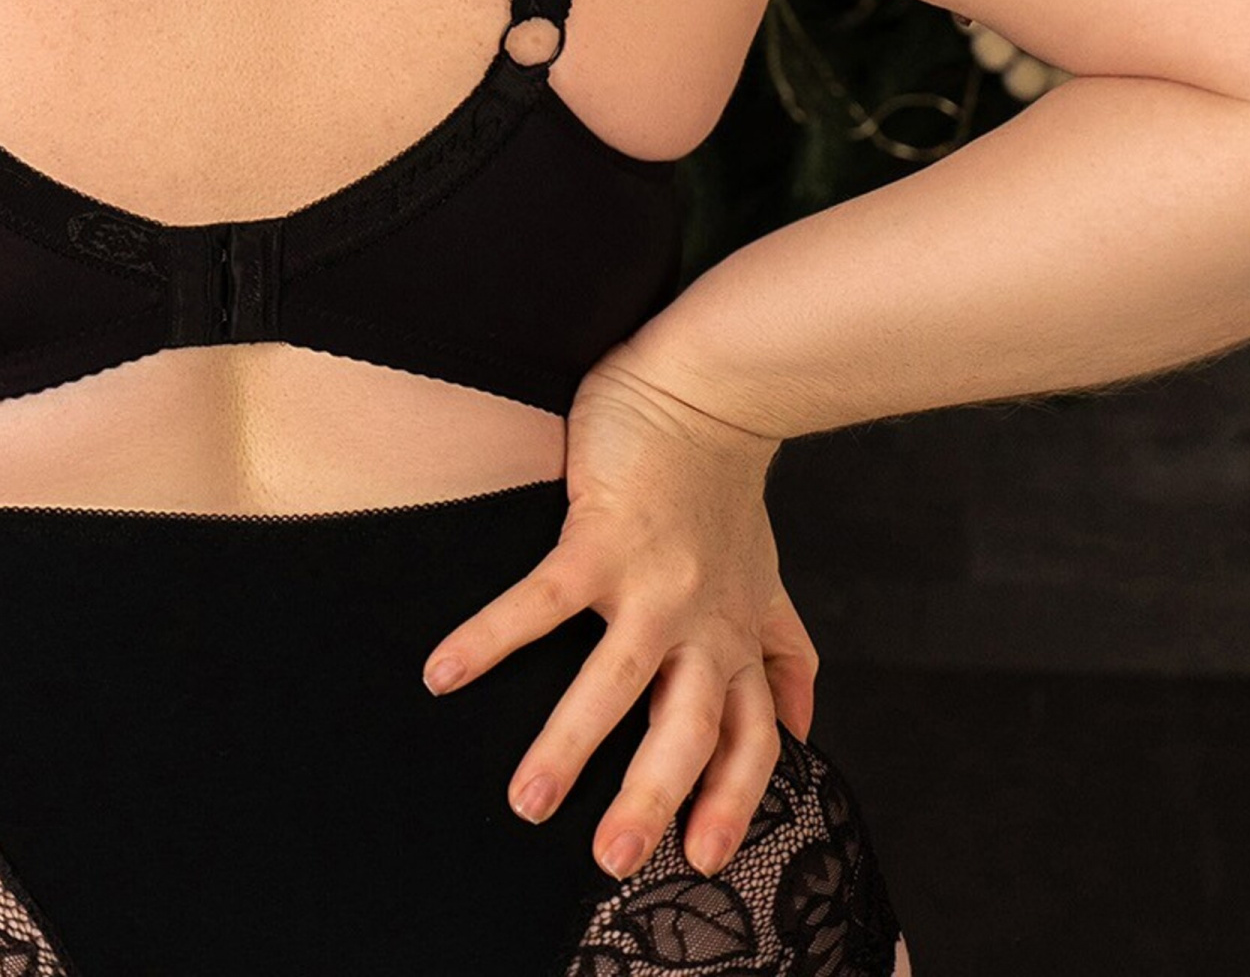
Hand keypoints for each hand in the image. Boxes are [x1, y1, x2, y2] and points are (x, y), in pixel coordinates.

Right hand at [419, 353, 812, 883]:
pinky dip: (489, 639)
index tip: (702, 858)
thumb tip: (805, 729)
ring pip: (617, 683)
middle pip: (688, 731)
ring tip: (527, 800)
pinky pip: (540, 603)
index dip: (733, 801)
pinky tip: (444, 671)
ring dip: (569, 746)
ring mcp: (652, 583)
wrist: (707, 390)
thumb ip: (784, 653)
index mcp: (738, 636)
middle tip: (612, 859)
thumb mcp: (767, 579)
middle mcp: (703, 622)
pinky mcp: (601, 538)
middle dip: (653, 800)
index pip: (754, 740)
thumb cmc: (724, 484)